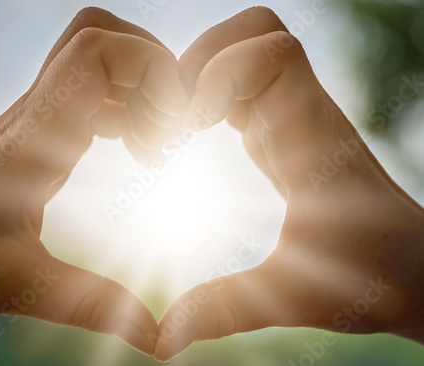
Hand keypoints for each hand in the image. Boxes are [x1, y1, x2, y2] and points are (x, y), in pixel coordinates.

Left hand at [0, 7, 187, 354]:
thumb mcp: (15, 284)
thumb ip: (88, 305)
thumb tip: (154, 334)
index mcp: (33, 137)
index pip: (96, 51)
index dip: (150, 69)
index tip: (171, 127)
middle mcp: (34, 113)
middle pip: (99, 36)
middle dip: (151, 70)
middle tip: (169, 130)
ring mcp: (36, 117)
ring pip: (97, 59)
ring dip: (140, 90)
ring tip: (156, 145)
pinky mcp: (39, 131)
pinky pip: (92, 92)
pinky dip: (127, 106)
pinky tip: (134, 149)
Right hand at [155, 7, 423, 360]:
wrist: (409, 263)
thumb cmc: (369, 277)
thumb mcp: (293, 296)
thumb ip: (227, 309)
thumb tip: (163, 339)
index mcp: (312, 142)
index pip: (274, 54)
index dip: (218, 71)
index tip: (188, 123)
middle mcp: (304, 114)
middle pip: (255, 31)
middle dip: (200, 59)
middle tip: (172, 115)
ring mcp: (294, 114)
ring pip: (248, 46)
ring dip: (201, 71)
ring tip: (175, 122)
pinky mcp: (283, 124)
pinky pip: (243, 79)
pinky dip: (209, 90)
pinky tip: (191, 132)